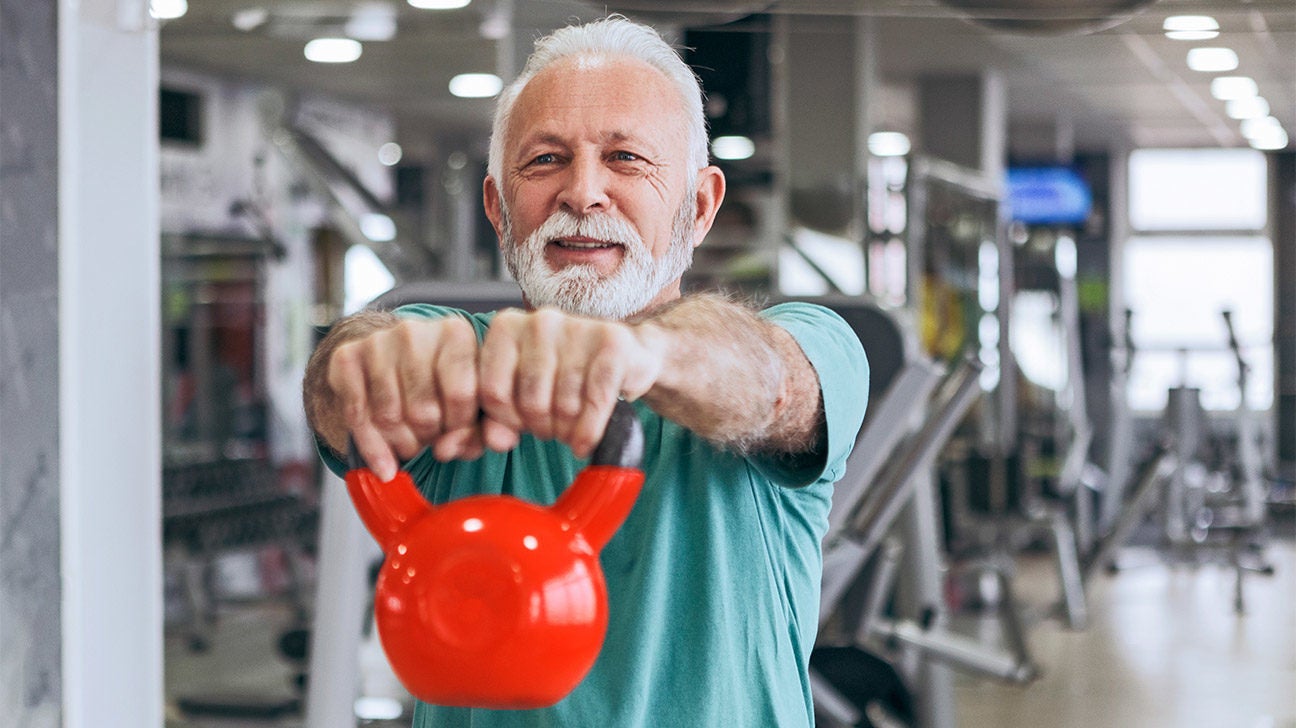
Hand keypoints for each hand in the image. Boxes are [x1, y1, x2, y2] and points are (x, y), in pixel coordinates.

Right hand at [325, 315, 481, 480]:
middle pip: (422, 411)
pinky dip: (370, 446)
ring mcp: (377, 342)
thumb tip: (446, 451)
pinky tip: (383, 457)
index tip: (455, 432)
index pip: (460, 395)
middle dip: (429, 437)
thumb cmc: (442, 385)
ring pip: (388, 417)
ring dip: (401, 444)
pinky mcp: (346, 356)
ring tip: (410, 440)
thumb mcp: (470, 403)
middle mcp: (415, 331)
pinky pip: (356, 416)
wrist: (394, 359)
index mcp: (456, 333)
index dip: (459, 427)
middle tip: (430, 437)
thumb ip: (474, 432)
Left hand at [476, 308, 662, 457]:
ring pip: (564, 406)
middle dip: (542, 428)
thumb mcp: (522, 393)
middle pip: (531, 402)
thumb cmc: (563, 376)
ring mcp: (578, 328)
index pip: (493, 391)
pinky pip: (595, 402)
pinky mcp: (612, 344)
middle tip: (552, 429)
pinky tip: (586, 441)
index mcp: (507, 327)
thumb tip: (497, 442)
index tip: (522, 424)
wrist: (625, 356)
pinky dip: (590, 431)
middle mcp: (540, 321)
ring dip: (567, 431)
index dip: (508, 420)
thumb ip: (498, 419)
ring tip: (571, 427)